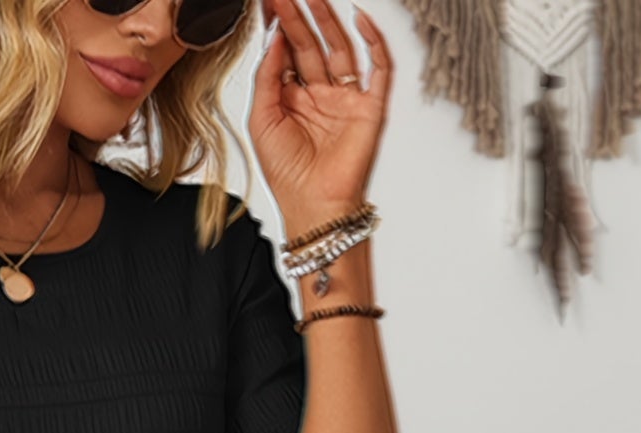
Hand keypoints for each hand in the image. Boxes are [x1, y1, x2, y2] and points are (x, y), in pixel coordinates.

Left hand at [250, 0, 392, 230]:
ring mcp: (345, 99)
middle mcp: (319, 95)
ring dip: (326, 20)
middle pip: (309, 45)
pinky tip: (359, 19)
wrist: (313, 205)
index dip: (277, 27)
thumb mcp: (262, 120)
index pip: (286, 53)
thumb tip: (273, 38)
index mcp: (292, 100)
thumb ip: (266, 77)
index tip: (268, 3)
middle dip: (296, 17)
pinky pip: (378, 67)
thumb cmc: (286, 174)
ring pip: (338, 48)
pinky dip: (373, 42)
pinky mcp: (370, 107)